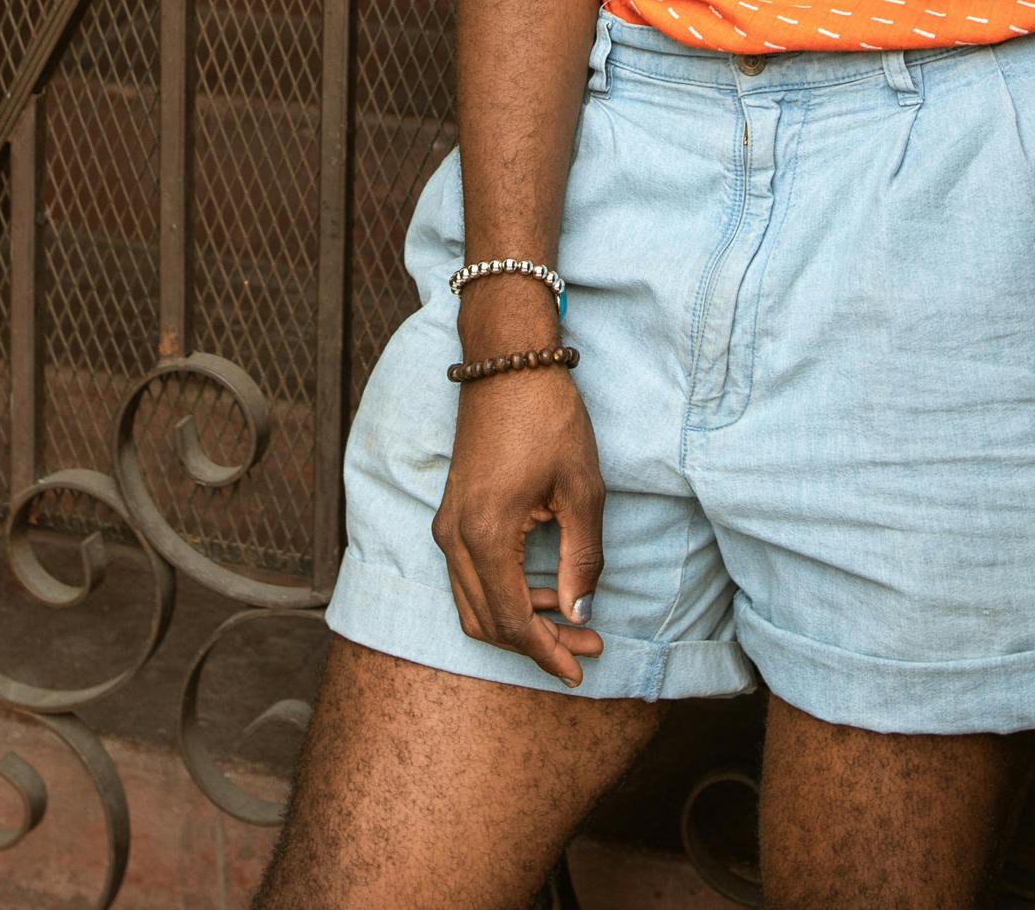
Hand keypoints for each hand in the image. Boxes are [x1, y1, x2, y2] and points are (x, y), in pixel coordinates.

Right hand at [432, 337, 606, 685]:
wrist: (507, 365)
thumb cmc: (548, 419)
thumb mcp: (582, 491)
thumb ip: (582, 560)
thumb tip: (580, 615)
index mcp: (485, 535)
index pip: (511, 620)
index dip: (546, 653)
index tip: (580, 670)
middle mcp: (453, 538)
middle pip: (487, 623)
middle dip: (536, 645)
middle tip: (587, 647)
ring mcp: (446, 527)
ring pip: (474, 604)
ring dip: (520, 623)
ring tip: (574, 624)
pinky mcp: (451, 516)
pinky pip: (470, 578)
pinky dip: (505, 597)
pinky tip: (546, 592)